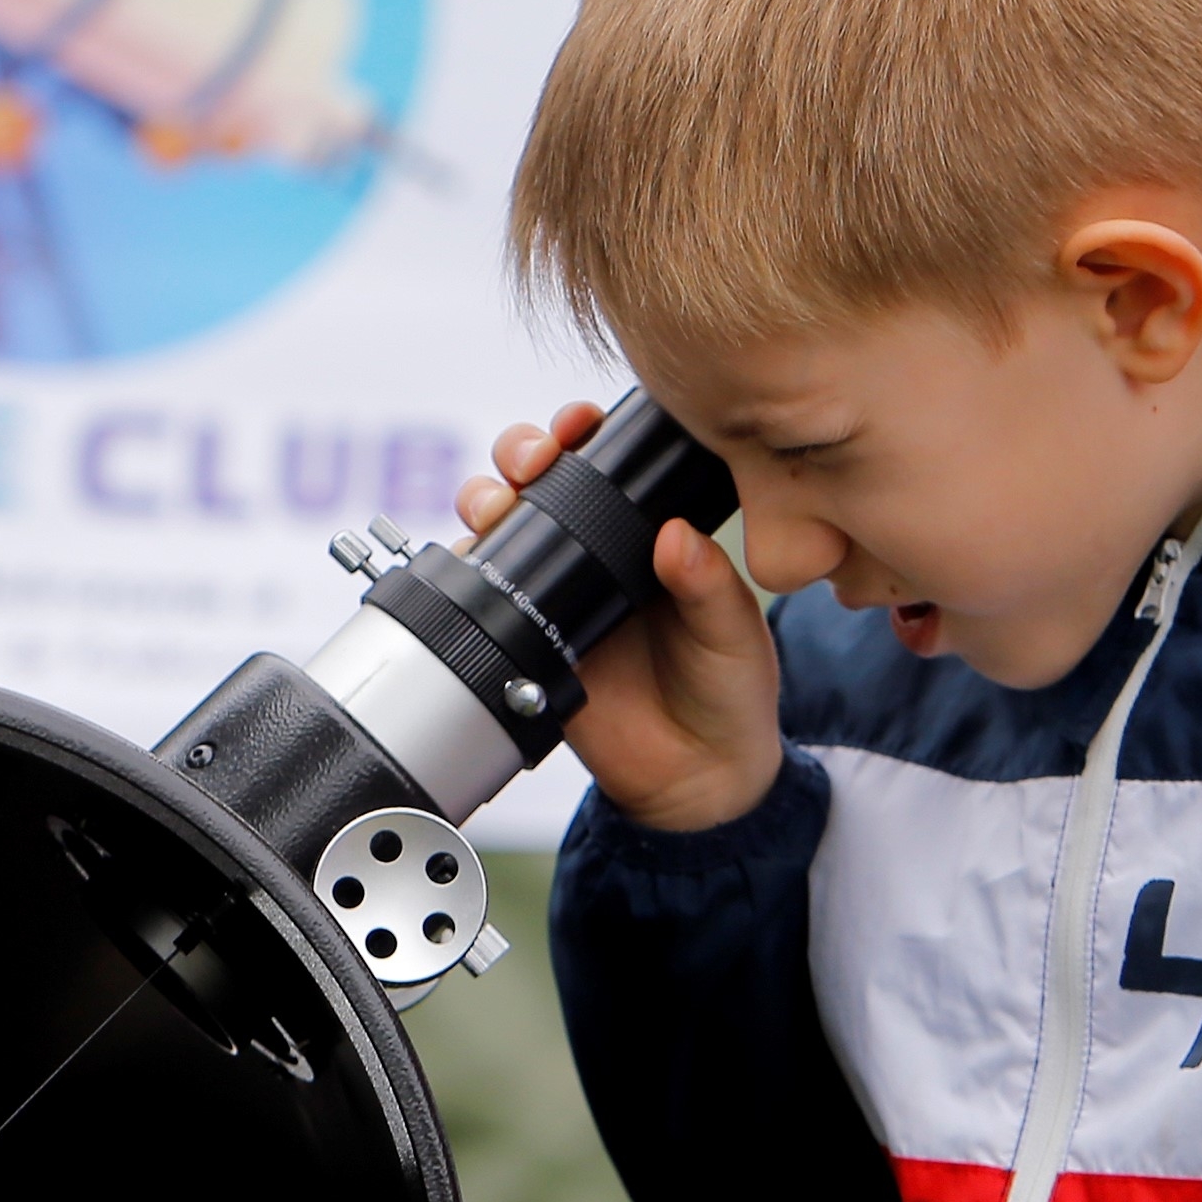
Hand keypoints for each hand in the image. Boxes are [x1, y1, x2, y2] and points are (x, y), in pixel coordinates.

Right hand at [456, 401, 782, 831]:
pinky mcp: (528, 637)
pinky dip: (468, 565)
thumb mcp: (732, 632)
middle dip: (522, 450)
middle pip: (539, 477)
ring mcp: (558, 593)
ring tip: (499, 503)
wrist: (698, 777)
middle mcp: (598, 553)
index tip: (578, 424)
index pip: (608, 465)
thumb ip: (708, 586)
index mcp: (650, 534)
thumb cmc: (729, 692)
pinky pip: (483, 592)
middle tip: (532, 459)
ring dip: (487, 496)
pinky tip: (477, 557)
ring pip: (502, 522)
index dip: (582, 433)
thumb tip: (676, 537)